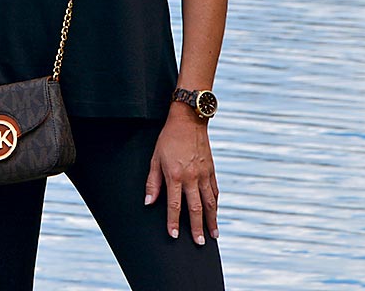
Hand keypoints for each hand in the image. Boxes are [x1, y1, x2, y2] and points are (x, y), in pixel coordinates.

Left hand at [144, 108, 218, 244]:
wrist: (188, 121)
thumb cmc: (168, 139)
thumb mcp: (155, 158)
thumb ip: (152, 182)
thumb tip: (148, 202)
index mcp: (175, 175)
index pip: (175, 205)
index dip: (174, 222)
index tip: (174, 235)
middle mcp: (191, 177)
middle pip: (196, 208)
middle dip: (197, 228)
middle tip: (199, 243)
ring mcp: (204, 174)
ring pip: (210, 203)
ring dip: (212, 220)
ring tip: (213, 235)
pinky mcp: (211, 170)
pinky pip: (215, 191)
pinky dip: (216, 204)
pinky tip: (215, 213)